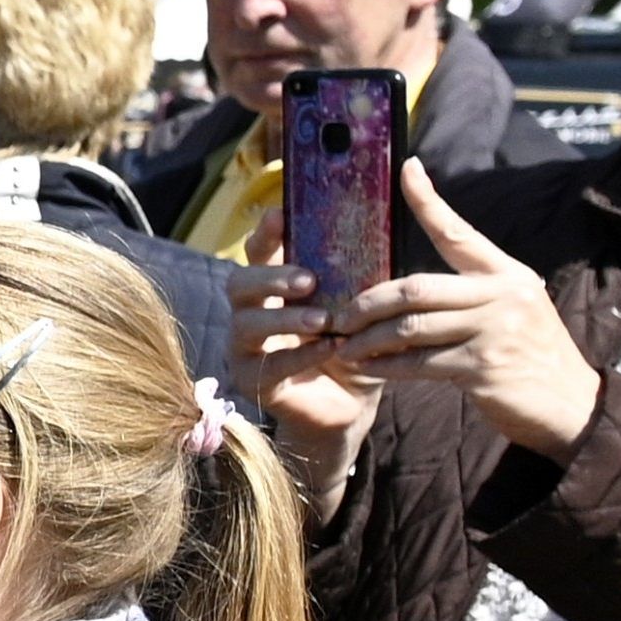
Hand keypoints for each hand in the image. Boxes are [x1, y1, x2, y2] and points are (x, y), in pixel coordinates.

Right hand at [223, 248, 382, 522]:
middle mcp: (250, 313)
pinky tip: (331, 348)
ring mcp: (246, 350)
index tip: (281, 215)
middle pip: (238, 283)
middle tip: (308, 279)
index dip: (265, 233)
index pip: (257, 251)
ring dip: (285, 319)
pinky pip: (269, 366)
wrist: (351, 404)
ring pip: (246, 325)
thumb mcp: (358, 304)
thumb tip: (381, 226)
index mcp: (273, 287)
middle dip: (270, 278)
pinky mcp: (255, 383)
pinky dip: (301, 355)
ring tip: (322, 320)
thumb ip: (357, 273)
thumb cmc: (353, 345)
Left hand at [323, 161, 602, 462]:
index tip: (406, 168)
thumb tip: (411, 290)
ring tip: (343, 346)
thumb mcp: (512, 310)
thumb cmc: (529, 356)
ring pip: (411, 328)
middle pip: (416, 288)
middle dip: (369, 302)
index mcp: (506, 274)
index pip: (459, 231)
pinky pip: (417, 364)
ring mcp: (492, 331)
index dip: (429, 200)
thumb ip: (473, 294)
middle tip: (339, 316)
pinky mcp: (482, 368)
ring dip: (369, 339)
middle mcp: (501, 295)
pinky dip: (386, 366)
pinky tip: (366, 369)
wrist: (570, 404)